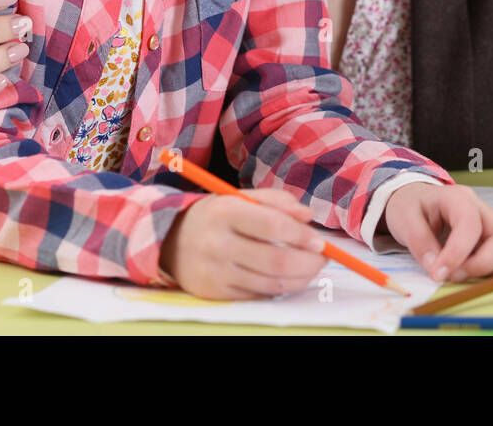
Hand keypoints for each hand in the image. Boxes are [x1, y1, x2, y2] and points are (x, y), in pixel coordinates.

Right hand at [159, 189, 326, 297]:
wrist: (169, 240)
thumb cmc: (216, 215)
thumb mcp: (241, 197)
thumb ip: (277, 201)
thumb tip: (308, 217)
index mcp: (225, 212)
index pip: (274, 225)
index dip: (303, 235)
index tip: (320, 242)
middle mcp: (217, 243)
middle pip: (276, 260)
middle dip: (308, 262)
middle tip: (322, 259)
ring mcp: (214, 272)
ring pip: (271, 283)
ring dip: (300, 279)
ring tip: (310, 269)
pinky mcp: (213, 293)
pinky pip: (257, 295)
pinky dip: (279, 288)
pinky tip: (287, 278)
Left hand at [383, 182, 492, 282]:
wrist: (418, 201)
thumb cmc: (412, 206)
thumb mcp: (403, 218)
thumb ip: (418, 241)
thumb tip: (436, 268)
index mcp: (458, 198)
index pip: (470, 223)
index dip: (458, 253)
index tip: (440, 275)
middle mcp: (482, 208)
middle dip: (484, 264)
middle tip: (455, 277)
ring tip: (467, 274)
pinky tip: (478, 272)